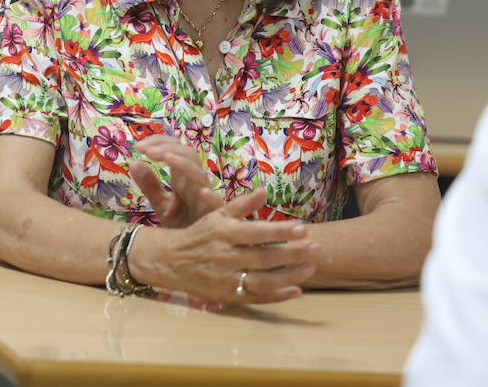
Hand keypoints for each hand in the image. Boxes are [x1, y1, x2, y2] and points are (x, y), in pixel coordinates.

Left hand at [129, 136, 222, 227]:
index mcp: (183, 179)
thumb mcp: (162, 205)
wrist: (193, 252)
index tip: (138, 146)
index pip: (175, 150)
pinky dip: (212, 198)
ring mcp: (206, 199)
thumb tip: (134, 162)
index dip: (159, 142)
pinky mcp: (216, 218)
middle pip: (189, 156)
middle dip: (168, 148)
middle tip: (146, 150)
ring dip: (184, 164)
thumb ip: (150, 186)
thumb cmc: (182, 227)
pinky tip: (202, 192)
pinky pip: (219, 206)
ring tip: (166, 157)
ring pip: (201, 175)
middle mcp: (196, 184)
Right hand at [129, 189, 319, 304]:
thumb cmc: (199, 235)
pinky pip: (256, 297)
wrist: (170, 261)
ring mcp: (227, 278)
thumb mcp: (216, 216)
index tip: (302, 228)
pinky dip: (277, 296)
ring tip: (311, 268)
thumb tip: (264, 191)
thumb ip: (241, 205)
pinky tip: (296, 290)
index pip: (256, 232)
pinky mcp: (228, 295)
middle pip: (264, 257)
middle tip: (316, 248)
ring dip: (289, 275)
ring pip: (263, 279)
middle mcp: (226, 256)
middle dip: (292, 253)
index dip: (279, 231)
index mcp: (224, 233)